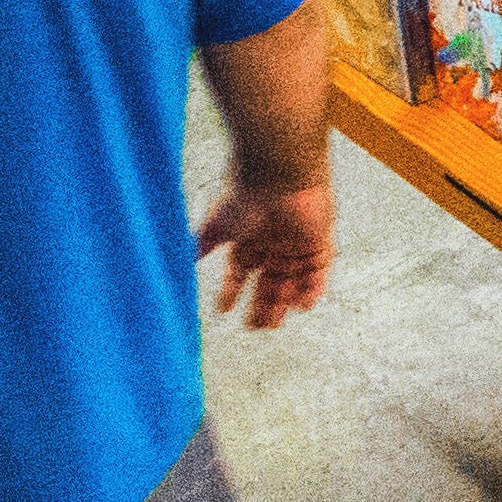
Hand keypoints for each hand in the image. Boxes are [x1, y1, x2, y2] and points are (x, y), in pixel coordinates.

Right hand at [198, 172, 334, 333]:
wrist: (278, 173)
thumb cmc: (244, 196)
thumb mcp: (216, 227)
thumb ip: (201, 246)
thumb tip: (182, 264)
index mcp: (247, 237)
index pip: (240, 271)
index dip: (232, 291)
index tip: (223, 311)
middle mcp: (272, 241)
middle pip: (268, 280)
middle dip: (261, 305)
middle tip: (255, 328)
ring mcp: (297, 240)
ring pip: (292, 279)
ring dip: (284, 302)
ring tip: (272, 324)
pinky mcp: (319, 237)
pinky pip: (319, 268)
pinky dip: (313, 288)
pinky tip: (303, 306)